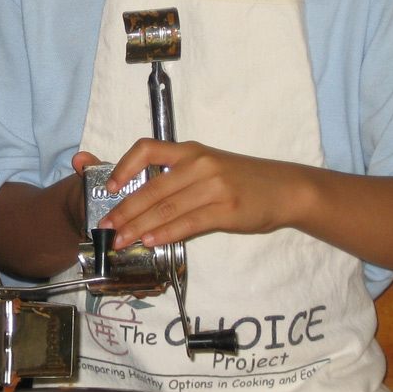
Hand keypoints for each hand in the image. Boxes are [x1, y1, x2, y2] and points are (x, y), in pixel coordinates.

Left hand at [97, 139, 302, 248]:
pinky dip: (166, 233)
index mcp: (190, 151)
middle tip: (107, 226)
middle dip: (125, 210)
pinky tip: (151, 241)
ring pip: (165, 208)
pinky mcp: (225, 210)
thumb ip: (178, 177)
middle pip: (151, 188)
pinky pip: (188, 223)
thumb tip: (142, 201)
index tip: (110, 186)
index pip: (146, 149)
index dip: (123, 167)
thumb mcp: (208, 166)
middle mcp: (198, 164)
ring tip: (121, 240)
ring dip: (139, 226)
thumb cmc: (242, 179)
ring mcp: (213, 187)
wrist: (285, 188)